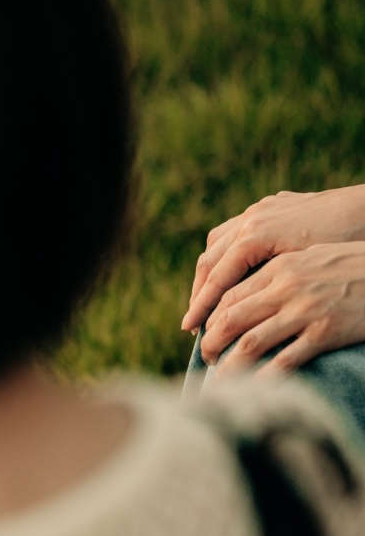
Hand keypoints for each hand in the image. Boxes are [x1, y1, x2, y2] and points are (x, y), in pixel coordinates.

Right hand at [183, 186, 364, 331]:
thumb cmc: (348, 241)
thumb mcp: (305, 271)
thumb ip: (266, 287)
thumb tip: (238, 316)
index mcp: (254, 236)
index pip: (217, 277)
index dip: (201, 306)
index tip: (188, 329)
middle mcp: (250, 220)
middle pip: (209, 261)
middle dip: (199, 292)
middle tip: (193, 321)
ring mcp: (258, 210)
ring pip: (216, 243)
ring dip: (209, 271)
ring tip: (207, 297)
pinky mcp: (270, 207)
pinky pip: (234, 231)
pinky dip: (225, 253)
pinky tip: (231, 268)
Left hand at [200, 241, 364, 375]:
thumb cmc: (353, 265)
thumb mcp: (311, 257)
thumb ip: (278, 272)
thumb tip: (247, 295)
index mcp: (280, 268)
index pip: (230, 296)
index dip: (210, 317)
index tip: (203, 332)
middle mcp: (287, 288)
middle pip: (231, 319)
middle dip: (211, 343)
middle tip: (205, 358)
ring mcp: (306, 312)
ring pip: (251, 342)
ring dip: (230, 365)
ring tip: (221, 380)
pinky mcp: (326, 333)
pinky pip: (286, 360)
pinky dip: (265, 376)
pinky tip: (255, 387)